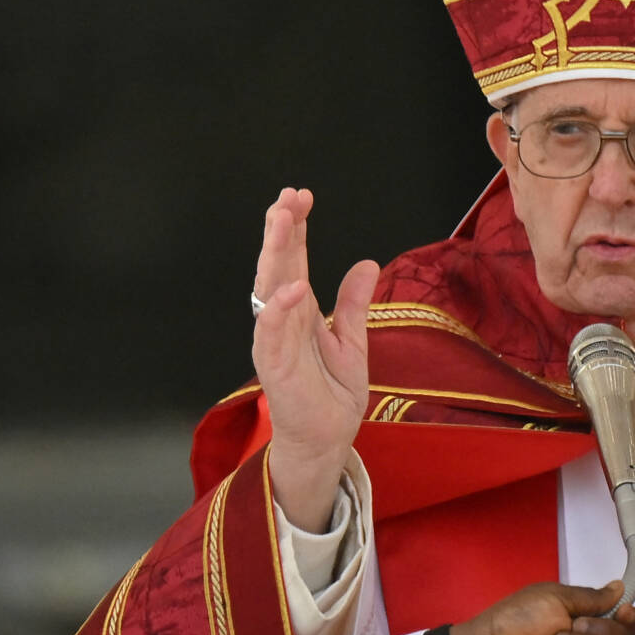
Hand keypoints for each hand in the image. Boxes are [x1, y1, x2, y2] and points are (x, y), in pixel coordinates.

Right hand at [251, 188, 378, 531]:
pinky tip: (292, 287)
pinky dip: (279, 311)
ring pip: (269, 291)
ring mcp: (275, 342)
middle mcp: (282, 320)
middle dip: (280, 230)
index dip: (295, 228)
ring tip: (283, 223)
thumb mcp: (352, 340)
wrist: (327, 439)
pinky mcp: (275, 369)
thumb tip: (366, 262)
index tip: (301, 196)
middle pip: (276, 266)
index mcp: (299, 310)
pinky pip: (273, 335)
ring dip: (274, 256)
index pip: (293, 259)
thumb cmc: (332, 392)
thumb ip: (353, 303)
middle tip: (288, 197)